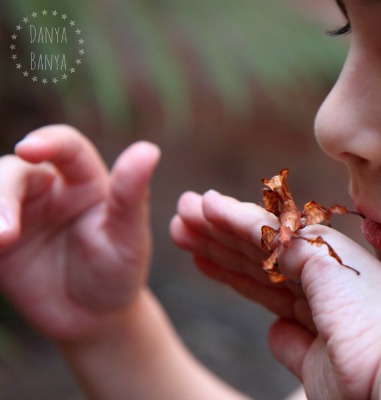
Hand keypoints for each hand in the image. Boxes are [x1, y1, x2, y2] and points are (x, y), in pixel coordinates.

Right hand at [0, 125, 159, 341]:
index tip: (28, 149)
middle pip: (14, 170)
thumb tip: (149, 149)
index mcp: (86, 180)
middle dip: (2, 194)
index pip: (66, 146)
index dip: (47, 141)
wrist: (92, 318)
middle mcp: (48, 188)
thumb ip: (132, 196)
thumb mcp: (128, 238)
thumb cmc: (118, 272)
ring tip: (0, 243)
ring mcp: (18, 212)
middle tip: (6, 234)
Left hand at [171, 190, 380, 399]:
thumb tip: (274, 330)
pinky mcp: (319, 250)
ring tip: (183, 211)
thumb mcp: (317, 366)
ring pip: (258, 238)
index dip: (230, 270)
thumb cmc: (367, 379)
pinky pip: (267, 231)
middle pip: (256, 255)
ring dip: (217, 224)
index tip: (199, 259)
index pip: (265, 281)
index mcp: (323, 302)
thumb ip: (294, 344)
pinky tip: (207, 207)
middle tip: (181, 224)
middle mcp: (322, 274)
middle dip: (217, 241)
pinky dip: (234, 217)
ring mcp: (322, 259)